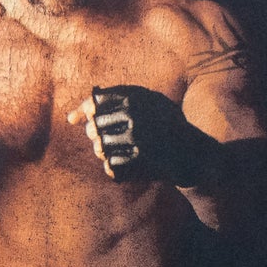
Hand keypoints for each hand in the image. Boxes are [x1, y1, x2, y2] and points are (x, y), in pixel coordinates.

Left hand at [66, 84, 216, 186]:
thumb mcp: (147, 106)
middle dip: (97, 136)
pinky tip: (124, 168)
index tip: (80, 121)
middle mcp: (136, 113)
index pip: (95, 102)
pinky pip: (112, 165)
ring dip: (105, 153)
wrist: (197, 153)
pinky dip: (115, 169)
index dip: (84, 113)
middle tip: (111, 140)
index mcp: (136, 96)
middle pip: (94, 127)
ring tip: (116, 153)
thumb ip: (111, 106)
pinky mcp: (142, 157)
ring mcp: (139, 136)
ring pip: (101, 147)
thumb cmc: (167, 127)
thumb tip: (69, 118)